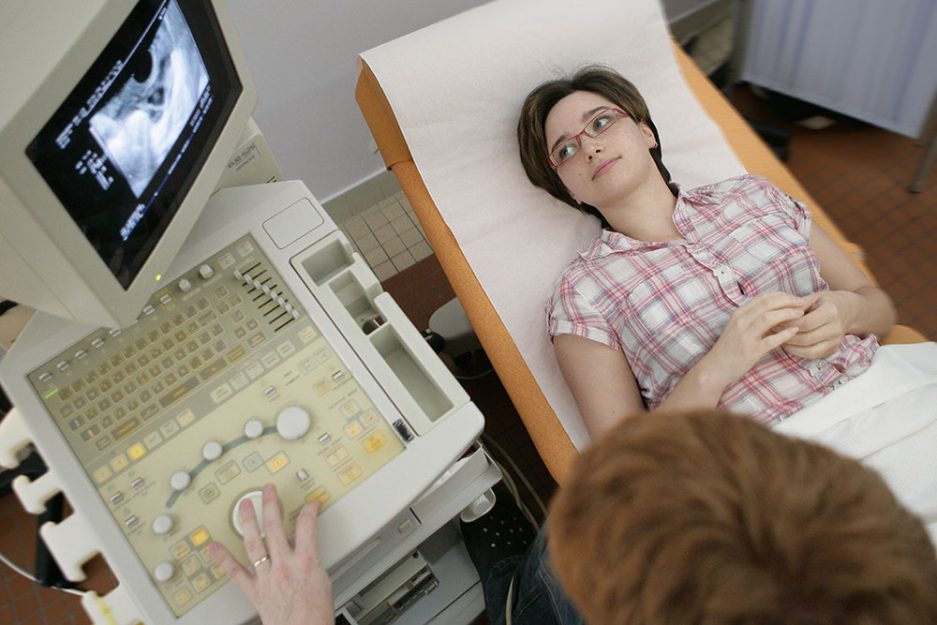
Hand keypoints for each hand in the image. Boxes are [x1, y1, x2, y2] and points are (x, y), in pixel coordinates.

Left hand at [209, 484, 333, 624]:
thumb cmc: (315, 614)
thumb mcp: (322, 579)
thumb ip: (309, 560)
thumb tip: (304, 550)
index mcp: (306, 562)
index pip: (307, 525)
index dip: (309, 510)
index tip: (310, 503)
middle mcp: (284, 566)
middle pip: (275, 527)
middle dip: (271, 504)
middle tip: (267, 490)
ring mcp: (267, 577)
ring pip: (254, 542)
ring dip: (248, 521)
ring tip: (244, 506)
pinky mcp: (254, 591)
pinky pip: (236, 572)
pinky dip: (223, 558)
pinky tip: (215, 547)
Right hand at [701, 292, 814, 388]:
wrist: (715, 368)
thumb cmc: (729, 348)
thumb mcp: (738, 328)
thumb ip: (753, 319)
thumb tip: (776, 312)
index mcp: (739, 314)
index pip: (762, 297)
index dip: (781, 295)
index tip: (794, 298)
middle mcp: (741, 321)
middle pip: (768, 304)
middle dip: (788, 301)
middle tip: (802, 302)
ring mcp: (745, 336)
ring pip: (769, 318)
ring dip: (788, 313)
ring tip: (801, 314)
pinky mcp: (750, 351)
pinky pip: (771, 340)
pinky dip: (785, 334)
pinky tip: (795, 331)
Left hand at [780, 291, 850, 358]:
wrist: (849, 310)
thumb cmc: (827, 302)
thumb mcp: (814, 297)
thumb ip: (798, 305)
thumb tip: (779, 313)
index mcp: (831, 312)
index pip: (805, 323)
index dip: (787, 324)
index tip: (774, 321)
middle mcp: (836, 329)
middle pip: (805, 339)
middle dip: (786, 336)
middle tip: (772, 331)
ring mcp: (836, 341)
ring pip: (808, 350)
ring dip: (790, 346)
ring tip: (778, 338)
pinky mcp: (833, 349)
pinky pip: (812, 355)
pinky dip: (798, 352)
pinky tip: (788, 344)